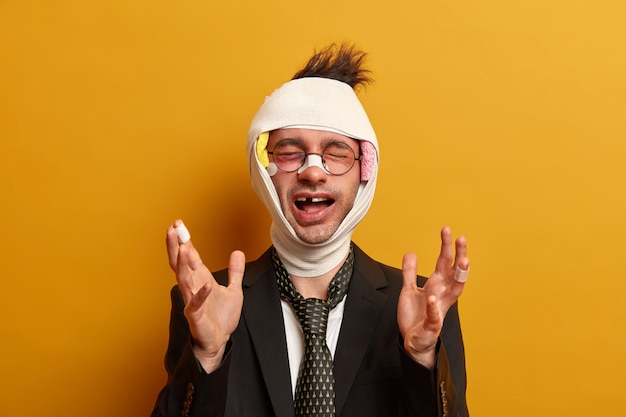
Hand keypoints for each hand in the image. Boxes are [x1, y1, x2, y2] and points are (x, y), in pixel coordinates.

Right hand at [166, 220, 244, 372]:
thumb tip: (238, 252)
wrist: (220, 341)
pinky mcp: (196, 316)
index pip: (190, 257)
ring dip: (183, 265)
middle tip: (172, 229)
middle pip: (180, 264)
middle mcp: (193, 287)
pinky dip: (201, 294)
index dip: (184, 241)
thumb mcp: (234, 290)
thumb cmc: (221, 318)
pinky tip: (207, 284)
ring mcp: (193, 301)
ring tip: (183, 249)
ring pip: (184, 280)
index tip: (178, 224)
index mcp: (200, 279)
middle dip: (175, 246)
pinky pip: (197, 304)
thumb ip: (235, 271)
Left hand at [397, 227, 468, 368]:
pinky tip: (431, 298)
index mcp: (436, 286)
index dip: (447, 247)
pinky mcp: (432, 324)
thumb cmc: (415, 316)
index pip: (445, 263)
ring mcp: (439, 309)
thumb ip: (409, 272)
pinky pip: (434, 315)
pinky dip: (433, 307)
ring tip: (463, 261)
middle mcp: (442, 295)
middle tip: (462, 238)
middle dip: (459, 255)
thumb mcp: (409, 290)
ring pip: (454, 291)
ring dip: (459, 277)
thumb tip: (411, 252)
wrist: (413, 341)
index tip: (448, 231)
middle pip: (454, 272)